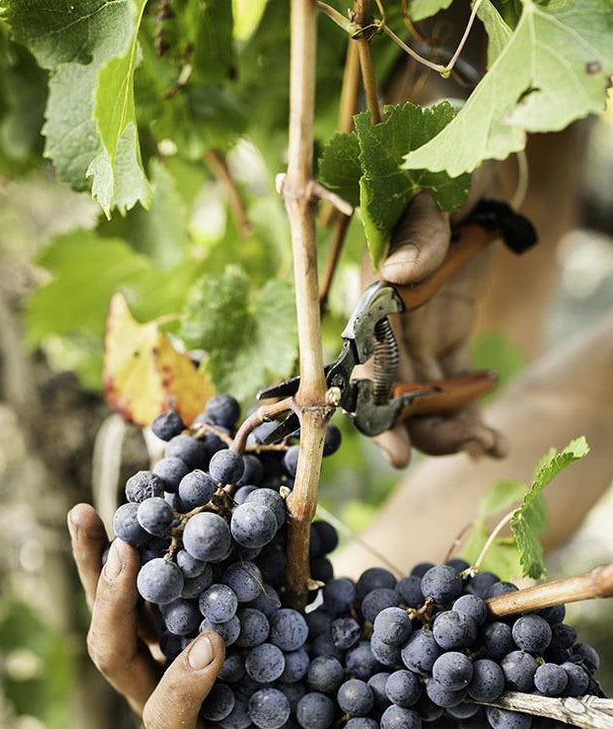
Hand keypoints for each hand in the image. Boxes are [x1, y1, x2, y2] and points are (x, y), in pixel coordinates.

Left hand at [68, 503, 389, 728]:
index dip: (184, 686)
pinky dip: (101, 551)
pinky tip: (88, 511)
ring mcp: (144, 654)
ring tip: (87, 517)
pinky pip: (114, 585)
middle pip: (116, 658)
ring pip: (106, 614)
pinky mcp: (144, 620)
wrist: (271, 709)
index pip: (168, 720)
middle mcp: (153, 693)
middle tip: (129, 559)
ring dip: (96, 568)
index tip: (214, 644)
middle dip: (116, 612)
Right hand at [371, 175, 507, 467]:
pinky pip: (454, 381)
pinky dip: (468, 409)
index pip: (365, 364)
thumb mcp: (435, 184)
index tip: (397, 453)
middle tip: (464, 450)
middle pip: (394, 394)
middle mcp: (388, 321)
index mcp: (374, 293)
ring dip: (450, 427)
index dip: (376, 412)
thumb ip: (418, 228)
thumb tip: (398, 275)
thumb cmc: (443, 157)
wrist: (468, 147)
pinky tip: (490, 434)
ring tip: (488, 446)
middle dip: (422, 431)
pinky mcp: (447, 331)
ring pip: (424, 397)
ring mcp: (417, 330)